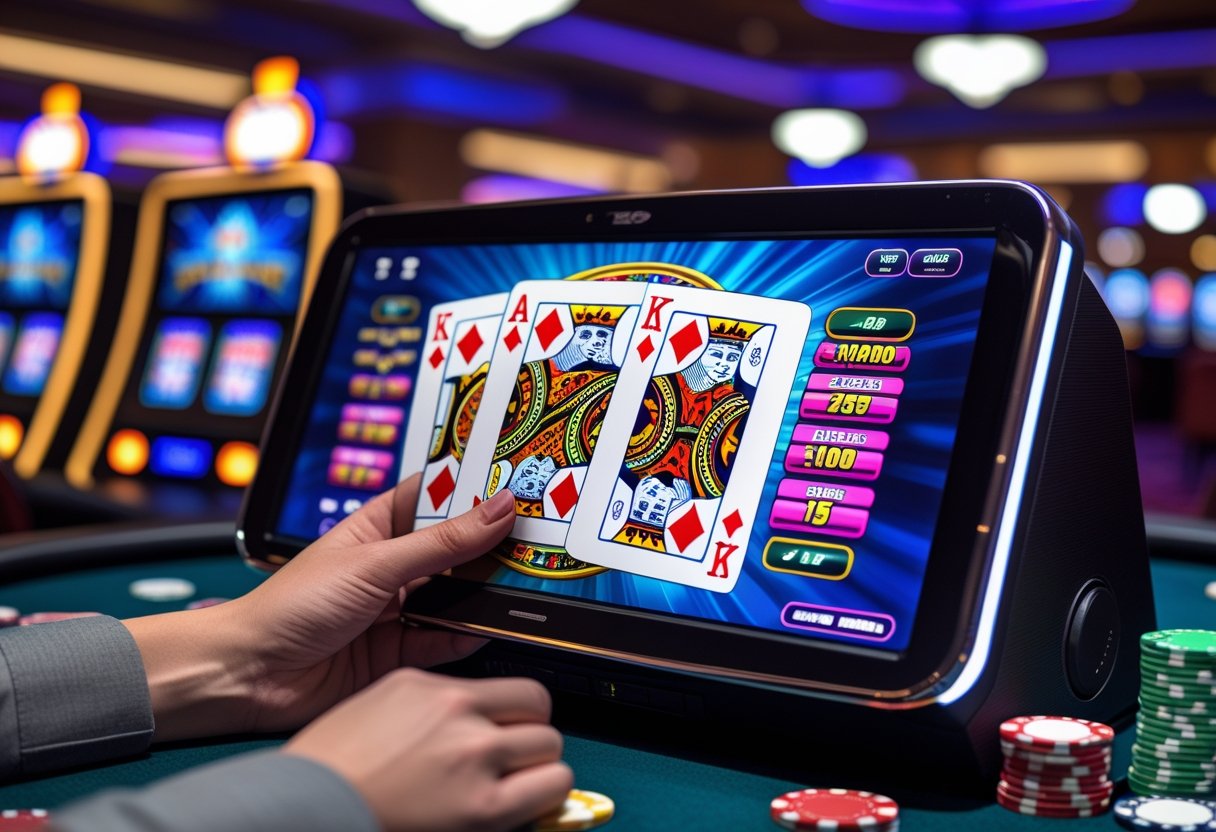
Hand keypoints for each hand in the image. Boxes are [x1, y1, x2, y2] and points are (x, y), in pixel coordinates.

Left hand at [125, 478, 516, 740]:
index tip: (518, 481)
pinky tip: (486, 628)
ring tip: (518, 585)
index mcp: (378, 528)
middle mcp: (391, 567)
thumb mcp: (375, 565)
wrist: (249, 676)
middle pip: (454, 550)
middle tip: (533, 540)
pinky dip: (466, 636)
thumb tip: (495, 509)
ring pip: (454, 596)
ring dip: (481, 594)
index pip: (436, 497)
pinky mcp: (398, 651)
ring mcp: (396, 610)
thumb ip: (441, 543)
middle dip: (489, 547)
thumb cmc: (289, 607)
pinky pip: (444, 639)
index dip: (474, 489)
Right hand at [285, 668, 571, 831]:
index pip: (509, 683)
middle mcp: (456, 713)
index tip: (513, 725)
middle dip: (531, 736)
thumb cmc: (330, 770)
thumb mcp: (380, 708)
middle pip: (538, 708)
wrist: (304, 811)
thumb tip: (472, 715)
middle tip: (514, 759)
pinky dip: (545, 796)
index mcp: (429, 686)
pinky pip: (552, 787)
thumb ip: (433, 705)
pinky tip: (519, 806)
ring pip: (550, 747)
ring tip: (514, 786)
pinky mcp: (482, 805)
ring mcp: (473, 756)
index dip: (518, 710)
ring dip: (539, 767)